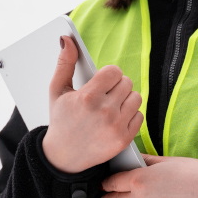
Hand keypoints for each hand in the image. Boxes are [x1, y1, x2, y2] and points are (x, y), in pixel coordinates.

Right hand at [41, 36, 143, 173]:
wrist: (63, 158)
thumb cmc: (61, 121)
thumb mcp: (57, 91)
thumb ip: (65, 63)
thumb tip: (67, 39)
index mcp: (87, 97)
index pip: (114, 71)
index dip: (109, 75)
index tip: (102, 81)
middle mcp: (103, 111)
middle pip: (127, 83)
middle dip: (117, 86)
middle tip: (105, 95)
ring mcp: (115, 126)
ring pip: (136, 98)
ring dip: (126, 100)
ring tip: (111, 106)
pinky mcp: (123, 139)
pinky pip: (140, 116)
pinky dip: (130, 116)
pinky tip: (116, 119)